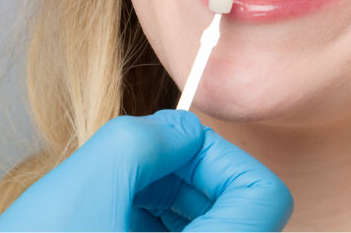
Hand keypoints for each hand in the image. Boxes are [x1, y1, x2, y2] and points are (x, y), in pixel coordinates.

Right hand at [0, 110, 292, 230]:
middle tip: (135, 165)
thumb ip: (146, 137)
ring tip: (111, 196)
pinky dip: (149, 221)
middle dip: (187, 173)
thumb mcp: (87, 181)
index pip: (263, 196)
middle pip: (236, 209)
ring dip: (166, 196)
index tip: (175, 146)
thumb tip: (180, 128)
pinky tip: (106, 216)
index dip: (219, 155)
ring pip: (205, 226)